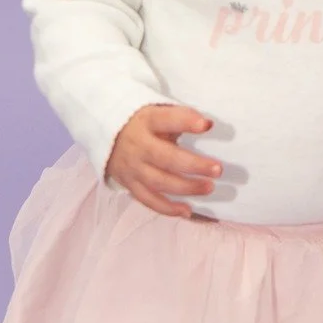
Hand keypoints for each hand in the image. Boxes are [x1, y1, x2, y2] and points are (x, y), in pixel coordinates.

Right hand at [105, 104, 223, 218]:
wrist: (104, 133)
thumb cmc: (142, 122)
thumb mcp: (155, 112)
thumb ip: (179, 117)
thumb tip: (207, 125)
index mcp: (145, 121)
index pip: (166, 119)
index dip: (186, 121)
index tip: (207, 125)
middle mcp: (137, 145)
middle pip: (166, 158)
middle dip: (193, 165)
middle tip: (217, 170)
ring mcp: (132, 167)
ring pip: (159, 182)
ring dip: (186, 187)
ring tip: (208, 187)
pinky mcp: (129, 184)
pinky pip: (149, 200)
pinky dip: (168, 208)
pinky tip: (187, 211)